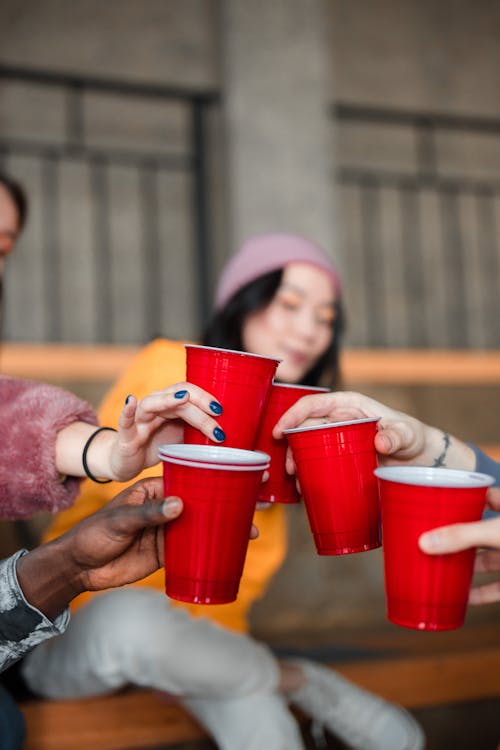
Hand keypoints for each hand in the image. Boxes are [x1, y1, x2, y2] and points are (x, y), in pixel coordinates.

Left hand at [16, 477, 259, 619]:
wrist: (78, 568)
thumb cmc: (94, 533)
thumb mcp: (120, 519)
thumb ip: (148, 513)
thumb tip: (180, 506)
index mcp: (155, 488)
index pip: (191, 479)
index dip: (214, 477)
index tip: (237, 476)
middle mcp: (166, 506)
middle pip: (203, 502)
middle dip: (229, 502)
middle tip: (258, 503)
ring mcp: (168, 529)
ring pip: (203, 526)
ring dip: (226, 527)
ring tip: (252, 530)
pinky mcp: (167, 552)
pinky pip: (195, 548)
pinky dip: (213, 549)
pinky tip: (232, 551)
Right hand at [107, 384, 224, 480]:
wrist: (129, 462)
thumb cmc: (156, 445)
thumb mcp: (182, 438)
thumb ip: (199, 432)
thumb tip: (229, 435)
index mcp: (171, 405)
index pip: (190, 393)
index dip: (205, 397)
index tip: (222, 410)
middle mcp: (156, 405)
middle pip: (178, 398)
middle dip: (199, 408)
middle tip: (218, 416)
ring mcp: (140, 418)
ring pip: (154, 404)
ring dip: (170, 401)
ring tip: (183, 398)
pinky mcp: (126, 435)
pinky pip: (125, 420)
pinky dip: (127, 410)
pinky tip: (131, 400)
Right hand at [273, 390, 474, 473]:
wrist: (420, 459)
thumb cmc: (413, 437)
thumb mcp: (407, 434)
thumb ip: (396, 436)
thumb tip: (380, 442)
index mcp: (349, 405)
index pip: (313, 405)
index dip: (292, 415)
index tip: (280, 432)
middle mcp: (339, 420)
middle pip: (305, 428)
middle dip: (291, 446)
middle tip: (290, 469)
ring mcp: (338, 440)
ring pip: (307, 446)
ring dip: (297, 462)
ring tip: (297, 482)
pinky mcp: (340, 458)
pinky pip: (318, 462)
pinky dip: (309, 474)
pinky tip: (306, 489)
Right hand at [419, 488, 499, 604]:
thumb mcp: (495, 531)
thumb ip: (463, 536)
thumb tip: (425, 542)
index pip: (480, 496)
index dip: (459, 497)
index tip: (434, 502)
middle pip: (476, 531)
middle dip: (453, 536)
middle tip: (427, 539)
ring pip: (485, 560)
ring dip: (464, 565)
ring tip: (437, 568)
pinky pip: (496, 587)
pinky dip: (480, 593)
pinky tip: (462, 598)